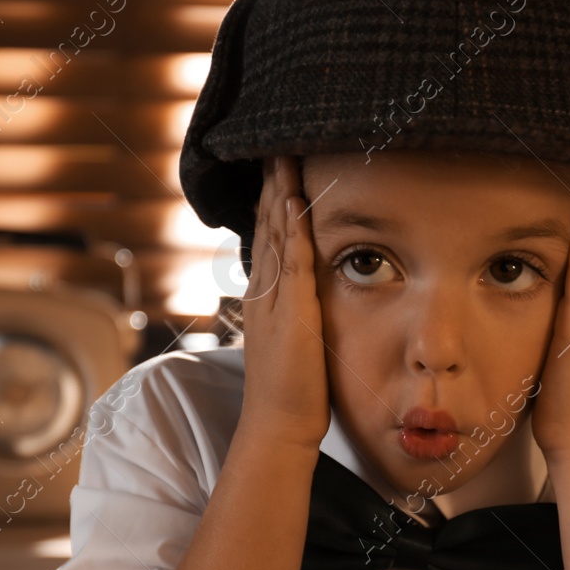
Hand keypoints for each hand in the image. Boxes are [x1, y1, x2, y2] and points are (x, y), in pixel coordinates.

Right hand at [238, 154, 329, 451]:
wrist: (279, 423)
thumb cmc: (292, 389)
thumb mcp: (293, 340)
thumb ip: (296, 311)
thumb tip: (306, 293)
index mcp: (264, 296)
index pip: (268, 237)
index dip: (271, 201)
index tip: (275, 168)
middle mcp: (263, 291)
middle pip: (266, 226)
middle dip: (271, 184)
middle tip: (274, 145)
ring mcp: (274, 299)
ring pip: (275, 235)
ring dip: (279, 193)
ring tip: (282, 156)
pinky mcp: (291, 311)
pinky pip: (292, 260)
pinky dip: (292, 228)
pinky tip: (295, 200)